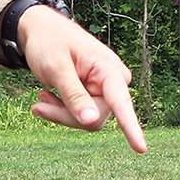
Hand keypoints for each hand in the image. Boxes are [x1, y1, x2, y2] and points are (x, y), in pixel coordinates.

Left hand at [15, 6, 147, 153]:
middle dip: (67, 116)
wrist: (41, 30)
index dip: (131, 127)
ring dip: (62, 113)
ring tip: (42, 97)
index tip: (141, 149)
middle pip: (96, 118)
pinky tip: (48, 97)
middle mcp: (114, 80)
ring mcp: (106, 89)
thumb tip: (92, 121)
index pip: (121, 102)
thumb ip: (74, 95)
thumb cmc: (49, 42)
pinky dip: (63, 111)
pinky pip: (84, 115)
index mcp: (108, 69)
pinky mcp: (97, 95)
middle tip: (38, 104)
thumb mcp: (56, 68)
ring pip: (89, 120)